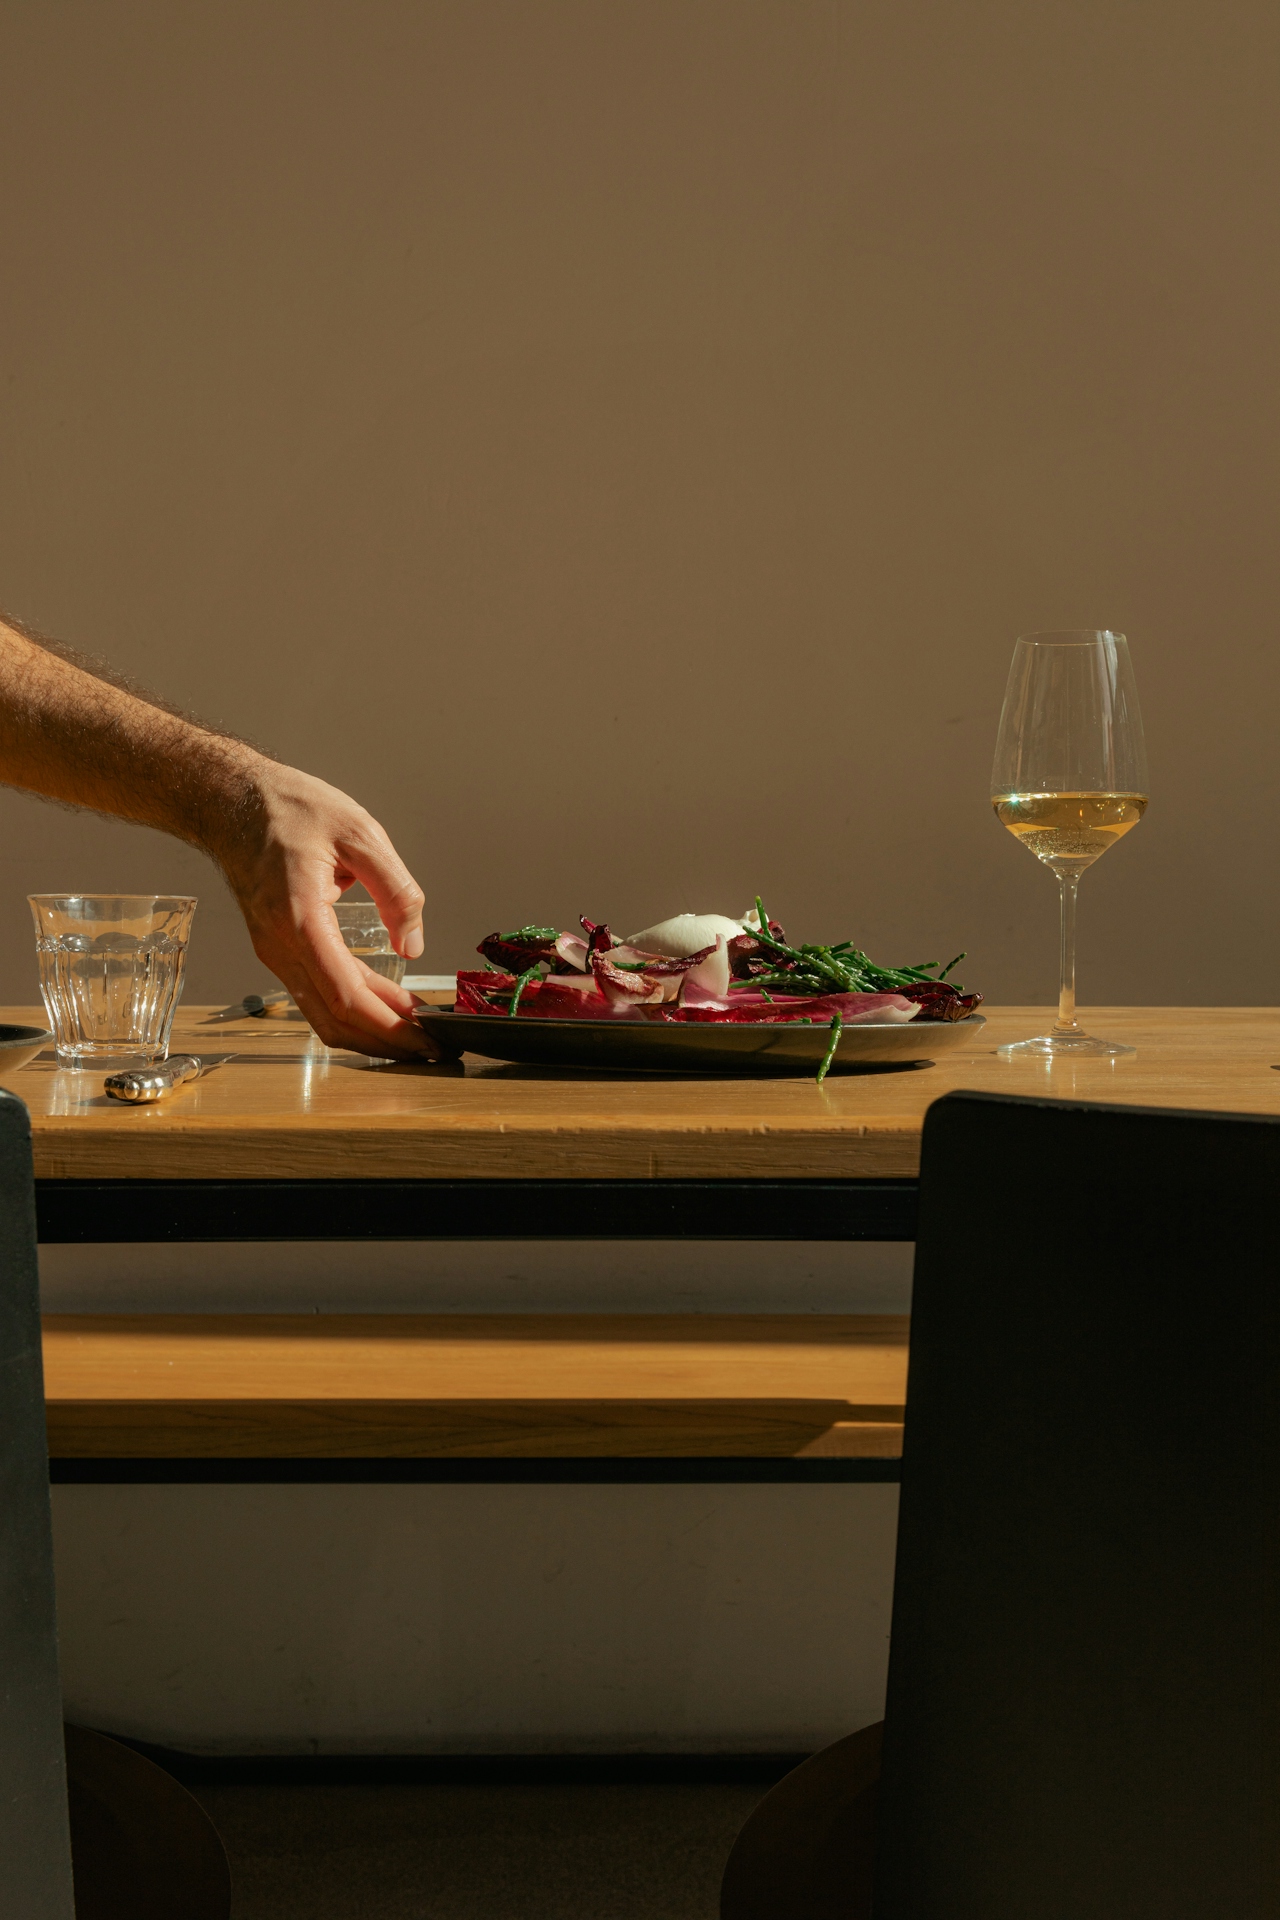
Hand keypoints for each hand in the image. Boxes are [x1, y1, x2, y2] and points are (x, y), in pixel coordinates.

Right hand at [216, 760, 440, 1060]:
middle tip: (433, 1048)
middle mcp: (280, 947)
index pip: (347, 995)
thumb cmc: (287, 809)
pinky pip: (317, 996)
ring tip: (417, 1034)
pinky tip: (385, 1008)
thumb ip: (395, 889)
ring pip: (324, 1016)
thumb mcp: (359, 832)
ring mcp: (275, 953)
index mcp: (299, 920)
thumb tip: (413, 944)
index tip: (427, 1039)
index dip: (391, 1026)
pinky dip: (353, 1012)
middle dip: (387, 1042)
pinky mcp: (279, 950)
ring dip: (371, 1032)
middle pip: (335, 1020)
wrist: (229, 801)